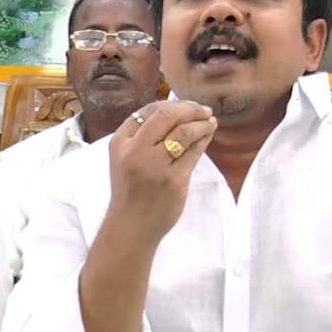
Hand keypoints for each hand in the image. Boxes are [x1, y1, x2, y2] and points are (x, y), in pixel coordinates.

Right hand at [107, 100, 216, 245]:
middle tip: (204, 110)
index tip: (187, 105)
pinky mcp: (174, 180)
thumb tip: (178, 111)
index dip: (172, 104)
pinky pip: (194, 152)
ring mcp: (155, 166)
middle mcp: (135, 151)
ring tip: (210, 121)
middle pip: (167, 116)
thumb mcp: (126, 158)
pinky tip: (208, 134)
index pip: (148, 111)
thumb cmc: (131, 190)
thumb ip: (143, 135)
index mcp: (120, 142)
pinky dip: (204, 139)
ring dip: (202, 123)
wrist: (131, 227)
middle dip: (190, 109)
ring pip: (184, 132)